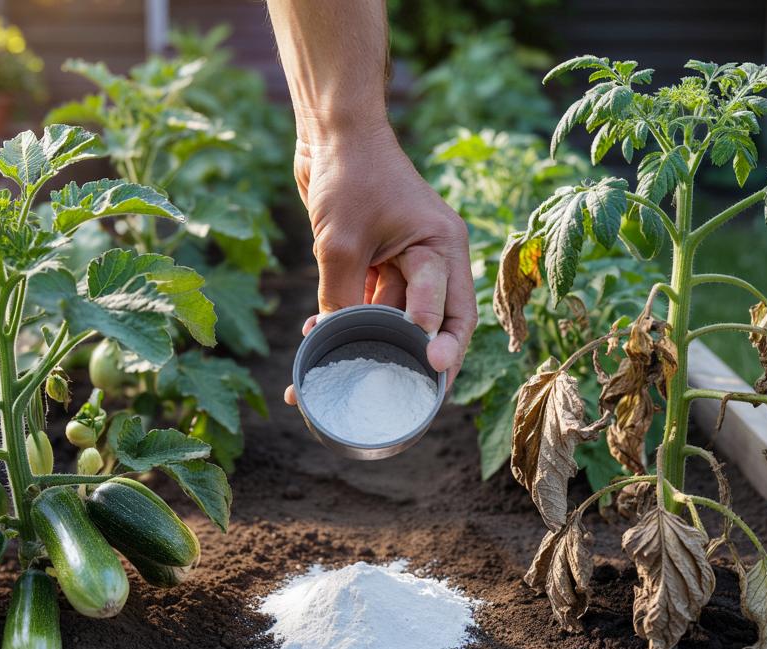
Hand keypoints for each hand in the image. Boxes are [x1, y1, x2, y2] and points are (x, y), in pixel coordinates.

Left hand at [283, 126, 476, 405]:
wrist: (330, 131)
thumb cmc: (348, 174)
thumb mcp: (341, 242)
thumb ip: (343, 296)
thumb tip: (333, 343)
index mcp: (441, 246)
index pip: (449, 309)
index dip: (441, 345)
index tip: (430, 368)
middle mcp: (432, 256)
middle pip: (434, 323)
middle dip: (417, 361)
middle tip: (406, 400)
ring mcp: (405, 258)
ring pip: (394, 315)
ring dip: (369, 340)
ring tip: (340, 373)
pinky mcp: (378, 259)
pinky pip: (369, 300)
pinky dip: (348, 318)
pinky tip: (317, 338)